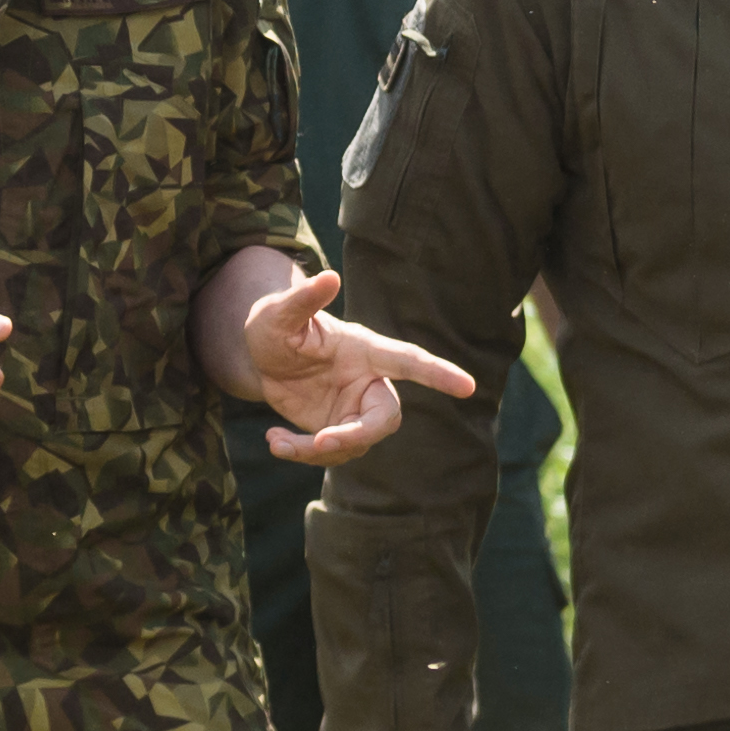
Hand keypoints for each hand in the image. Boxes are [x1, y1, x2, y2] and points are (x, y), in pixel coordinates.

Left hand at [235, 263, 477, 466]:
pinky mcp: (335, 429)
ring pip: (355, 443)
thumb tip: (327, 276)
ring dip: (317, 451)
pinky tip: (274, 440)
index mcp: (366, 351)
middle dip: (359, 434)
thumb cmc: (275, 324)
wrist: (261, 356)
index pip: (409, 361)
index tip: (468, 387)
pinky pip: (330, 454)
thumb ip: (303, 299)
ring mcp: (353, 409)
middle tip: (321, 442)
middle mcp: (367, 382)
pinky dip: (301, 454)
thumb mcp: (280, 312)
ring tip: (278, 442)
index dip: (438, 374)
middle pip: (386, 416)